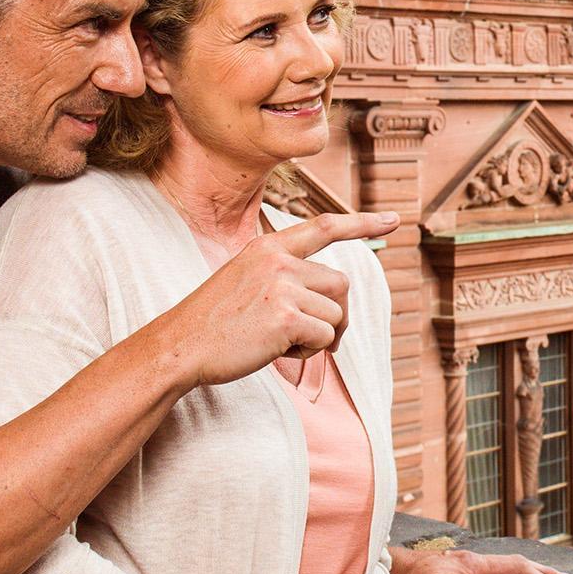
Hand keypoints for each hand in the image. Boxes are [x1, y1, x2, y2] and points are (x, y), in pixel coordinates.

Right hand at [172, 212, 395, 385]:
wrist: (179, 346)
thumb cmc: (214, 322)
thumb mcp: (245, 280)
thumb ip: (284, 276)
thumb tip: (334, 296)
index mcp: (268, 247)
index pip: (324, 227)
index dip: (362, 224)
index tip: (393, 221)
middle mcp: (278, 260)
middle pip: (341, 285)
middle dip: (335, 315)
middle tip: (312, 337)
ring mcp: (283, 287)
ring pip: (336, 315)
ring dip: (319, 337)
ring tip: (281, 341)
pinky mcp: (286, 318)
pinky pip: (325, 338)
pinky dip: (309, 353)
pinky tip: (277, 351)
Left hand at [391, 544, 572, 573]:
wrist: (386, 571)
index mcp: (474, 566)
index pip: (516, 570)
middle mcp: (474, 561)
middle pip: (517, 563)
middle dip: (544, 571)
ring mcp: (467, 563)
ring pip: (507, 564)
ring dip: (532, 571)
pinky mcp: (459, 569)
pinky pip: (496, 569)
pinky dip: (514, 573)